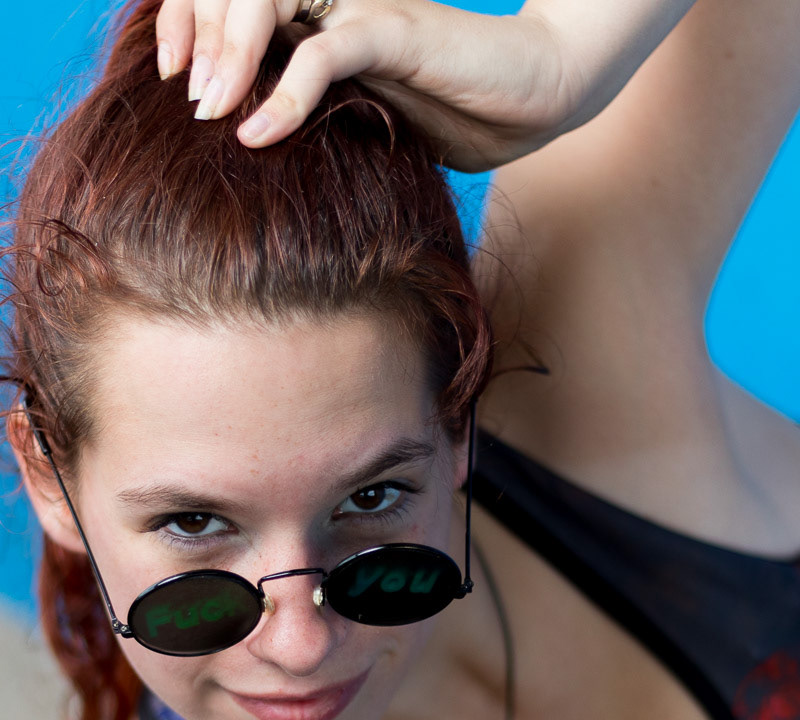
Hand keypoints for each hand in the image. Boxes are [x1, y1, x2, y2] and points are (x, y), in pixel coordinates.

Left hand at [154, 0, 696, 171]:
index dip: (188, 20)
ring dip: (229, 52)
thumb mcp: (363, 118)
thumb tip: (249, 156)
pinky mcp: (394, 33)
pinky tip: (259, 134)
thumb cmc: (450, 113)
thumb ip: (311, 118)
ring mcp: (361, 9)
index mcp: (318, 11)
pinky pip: (324, 51)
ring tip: (208, 108)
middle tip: (183, 94)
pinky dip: (284, 93)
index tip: (167, 76)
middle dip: (194, 31)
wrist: (532, 98)